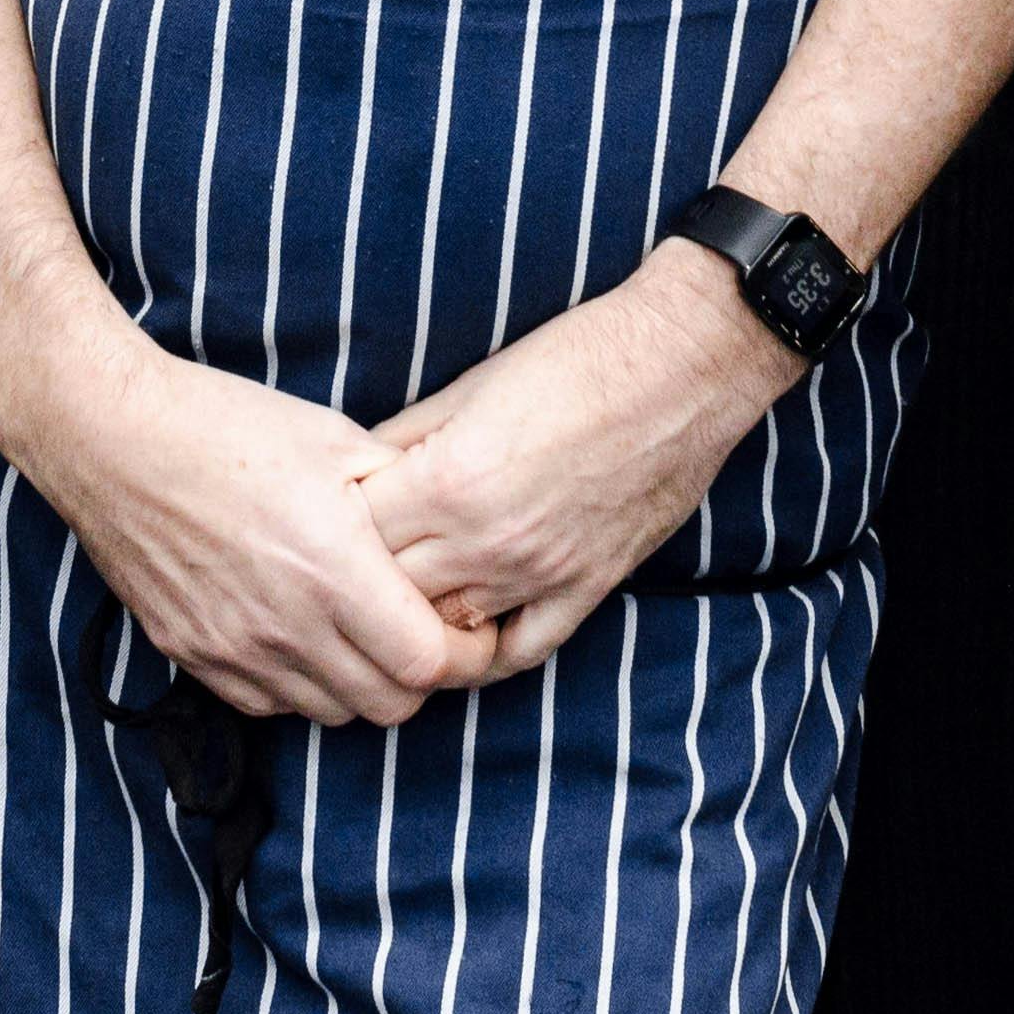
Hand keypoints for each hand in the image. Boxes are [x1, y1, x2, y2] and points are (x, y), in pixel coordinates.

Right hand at [0, 337, 494, 729]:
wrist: (109, 437)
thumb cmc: (225, 425)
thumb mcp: (334, 439)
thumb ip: (404, 496)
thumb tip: (451, 531)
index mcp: (332, 569)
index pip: (429, 664)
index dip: (466, 652)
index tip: (470, 627)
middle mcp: (286, 625)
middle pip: (389, 705)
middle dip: (419, 676)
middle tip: (420, 631)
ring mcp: (234, 650)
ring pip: (331, 713)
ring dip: (358, 682)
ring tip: (358, 629)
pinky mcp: (193, 656)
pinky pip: (270, 705)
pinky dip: (299, 683)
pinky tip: (298, 632)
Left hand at [354, 252, 800, 683]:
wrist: (683, 368)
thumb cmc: (576, 360)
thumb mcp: (470, 385)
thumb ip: (406, 437)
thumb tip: (356, 470)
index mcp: (450, 481)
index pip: (355, 536)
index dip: (333, 524)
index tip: (330, 515)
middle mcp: (488, 541)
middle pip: (388, 593)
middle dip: (361, 578)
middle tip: (352, 561)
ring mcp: (540, 575)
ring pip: (445, 633)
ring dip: (415, 618)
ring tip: (395, 599)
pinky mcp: (587, 589)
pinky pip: (519, 652)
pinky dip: (482, 654)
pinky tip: (461, 635)